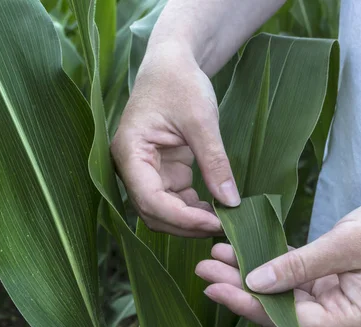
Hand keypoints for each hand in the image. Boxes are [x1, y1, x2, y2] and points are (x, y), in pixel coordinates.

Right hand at [111, 43, 239, 236]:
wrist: (173, 64)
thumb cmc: (180, 83)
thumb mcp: (201, 120)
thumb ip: (214, 162)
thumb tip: (231, 202)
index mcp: (129, 152)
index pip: (151, 200)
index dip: (182, 218)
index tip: (215, 223)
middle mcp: (131, 167)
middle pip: (154, 212)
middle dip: (187, 225)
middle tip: (225, 228)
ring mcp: (145, 171)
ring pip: (164, 212)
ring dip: (191, 220)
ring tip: (224, 221)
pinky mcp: (161, 172)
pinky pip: (175, 200)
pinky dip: (194, 209)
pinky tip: (217, 209)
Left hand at [196, 189, 360, 326]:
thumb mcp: (346, 245)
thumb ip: (300, 266)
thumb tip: (255, 282)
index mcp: (349, 318)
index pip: (290, 320)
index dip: (250, 306)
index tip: (215, 289)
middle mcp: (339, 313)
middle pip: (281, 307)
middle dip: (241, 289)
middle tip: (203, 271)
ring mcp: (334, 294)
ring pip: (283, 289)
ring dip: (251, 273)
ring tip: (215, 258)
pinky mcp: (330, 274)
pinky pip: (294, 271)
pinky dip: (270, 261)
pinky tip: (243, 250)